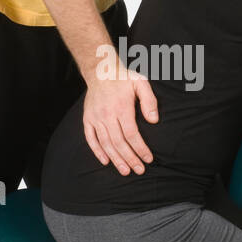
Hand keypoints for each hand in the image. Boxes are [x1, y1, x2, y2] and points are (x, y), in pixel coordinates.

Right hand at [82, 55, 158, 174]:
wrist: (100, 71)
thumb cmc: (123, 78)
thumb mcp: (141, 83)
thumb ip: (149, 100)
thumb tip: (154, 121)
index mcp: (121, 108)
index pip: (132, 134)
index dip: (140, 149)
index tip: (148, 159)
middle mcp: (107, 115)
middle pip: (119, 142)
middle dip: (130, 158)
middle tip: (139, 170)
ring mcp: (95, 118)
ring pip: (105, 143)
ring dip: (116, 159)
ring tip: (125, 171)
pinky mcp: (87, 119)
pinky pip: (90, 138)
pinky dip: (97, 151)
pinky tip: (105, 161)